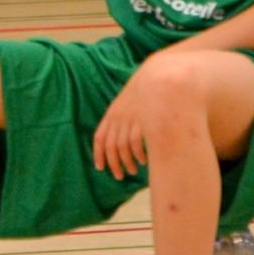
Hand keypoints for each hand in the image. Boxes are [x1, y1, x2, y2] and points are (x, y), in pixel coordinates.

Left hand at [92, 63, 156, 181]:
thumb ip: (119, 121)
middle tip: (118, 175)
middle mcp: (118, 118)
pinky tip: (142, 160)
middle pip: (111, 146)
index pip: (100, 138)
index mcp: (111, 114)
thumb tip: (117, 142)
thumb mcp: (125, 105)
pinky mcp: (143, 122)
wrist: (155, 79)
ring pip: (122, 147)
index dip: (98, 154)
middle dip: (113, 164)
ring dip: (126, 162)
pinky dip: (137, 154)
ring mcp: (130, 120)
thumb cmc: (142, 95)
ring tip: (131, 170)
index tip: (100, 167)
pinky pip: (136, 143)